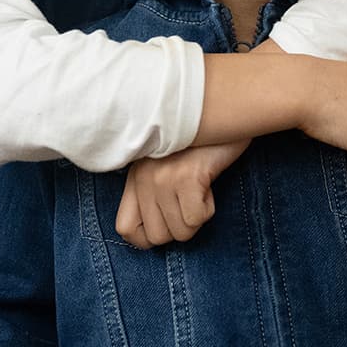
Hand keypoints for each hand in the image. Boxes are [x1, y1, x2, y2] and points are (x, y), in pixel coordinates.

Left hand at [116, 140, 249, 247]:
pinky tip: (208, 185)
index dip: (148, 237)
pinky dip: (208, 209)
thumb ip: (153, 191)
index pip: (125, 228)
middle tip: (191, 202)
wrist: (222, 108)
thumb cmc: (199, 142)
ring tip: (200, 188)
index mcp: (135, 175)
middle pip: (155, 237)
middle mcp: (144, 178)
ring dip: (196, 218)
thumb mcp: (165, 163)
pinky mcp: (185, 177)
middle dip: (179, 228)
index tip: (169, 222)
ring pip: (179, 232)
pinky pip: (195, 219)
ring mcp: (162, 178)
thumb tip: (157, 232)